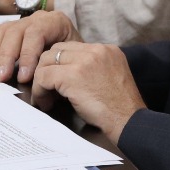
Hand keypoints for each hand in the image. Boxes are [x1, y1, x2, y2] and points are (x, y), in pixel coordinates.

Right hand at [0, 9, 76, 83]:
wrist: (74, 57)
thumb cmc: (73, 62)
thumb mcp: (70, 63)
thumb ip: (56, 70)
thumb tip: (39, 86)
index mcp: (55, 22)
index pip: (37, 33)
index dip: (27, 54)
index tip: (23, 77)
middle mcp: (37, 19)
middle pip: (16, 31)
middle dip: (6, 57)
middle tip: (2, 78)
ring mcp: (22, 23)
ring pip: (2, 32)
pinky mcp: (11, 31)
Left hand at [30, 41, 145, 142]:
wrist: (129, 122)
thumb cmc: (120, 108)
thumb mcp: (111, 77)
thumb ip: (92, 68)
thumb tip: (66, 72)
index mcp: (107, 49)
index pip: (72, 47)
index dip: (59, 64)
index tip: (55, 81)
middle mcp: (96, 50)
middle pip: (57, 50)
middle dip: (47, 69)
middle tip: (46, 89)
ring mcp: (85, 61)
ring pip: (47, 61)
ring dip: (41, 80)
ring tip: (44, 98)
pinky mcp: (73, 75)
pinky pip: (44, 77)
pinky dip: (40, 90)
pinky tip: (45, 102)